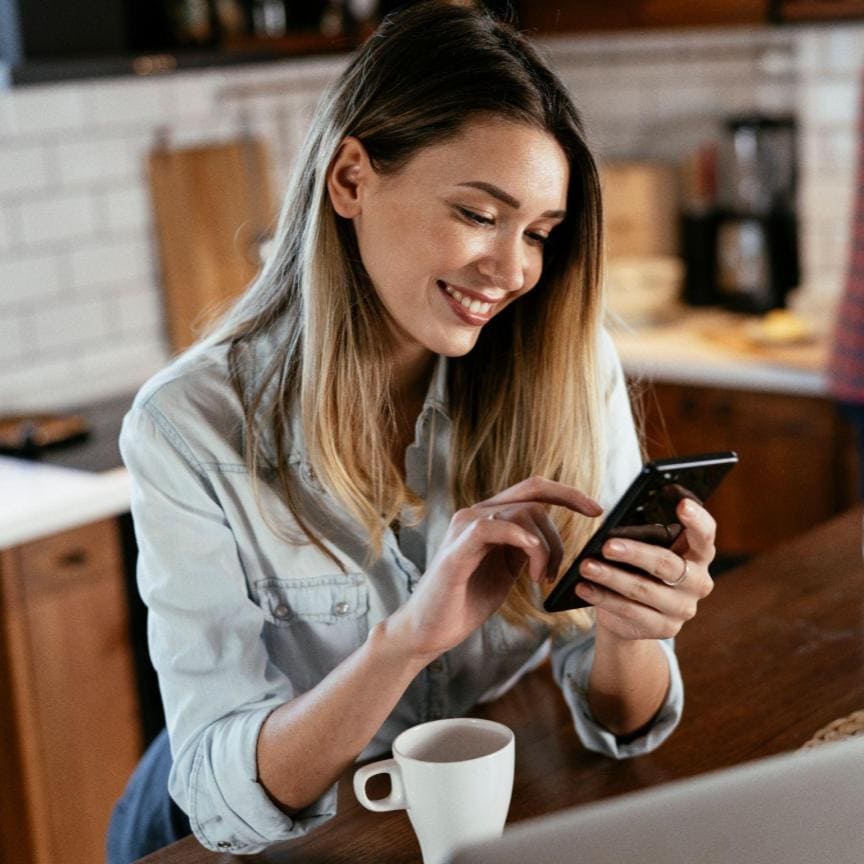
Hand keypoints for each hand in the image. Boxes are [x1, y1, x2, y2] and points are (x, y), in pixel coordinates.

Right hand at [388, 477, 601, 661]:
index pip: (531, 490)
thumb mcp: (505, 571)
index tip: (596, 509)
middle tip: (580, 539)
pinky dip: (522, 541)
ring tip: (541, 578)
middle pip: (532, 494)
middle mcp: (475, 515)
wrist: (429, 630)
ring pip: (521, 512)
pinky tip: (531, 566)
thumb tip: (554, 542)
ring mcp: (464, 528)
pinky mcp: (458, 550)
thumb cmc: (466, 601)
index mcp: (489, 518)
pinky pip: (494, 527)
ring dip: (545, 547)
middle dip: (567, 508)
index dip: (566, 493)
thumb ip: (524, 550)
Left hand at [574, 497, 715, 640]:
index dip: (697, 519)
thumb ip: (642, 537)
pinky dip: (603, 597)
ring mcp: (683, 608)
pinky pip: (630, 611)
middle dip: (634, 553)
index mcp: (698, 554)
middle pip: (667, 564)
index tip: (683, 504)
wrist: (632, 614)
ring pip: (643, 589)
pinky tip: (584, 588)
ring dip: (610, 577)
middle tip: (607, 545)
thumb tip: (614, 526)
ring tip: (586, 566)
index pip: (705, 535)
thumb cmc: (638, 568)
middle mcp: (698, 582)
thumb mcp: (644, 549)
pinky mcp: (665, 628)